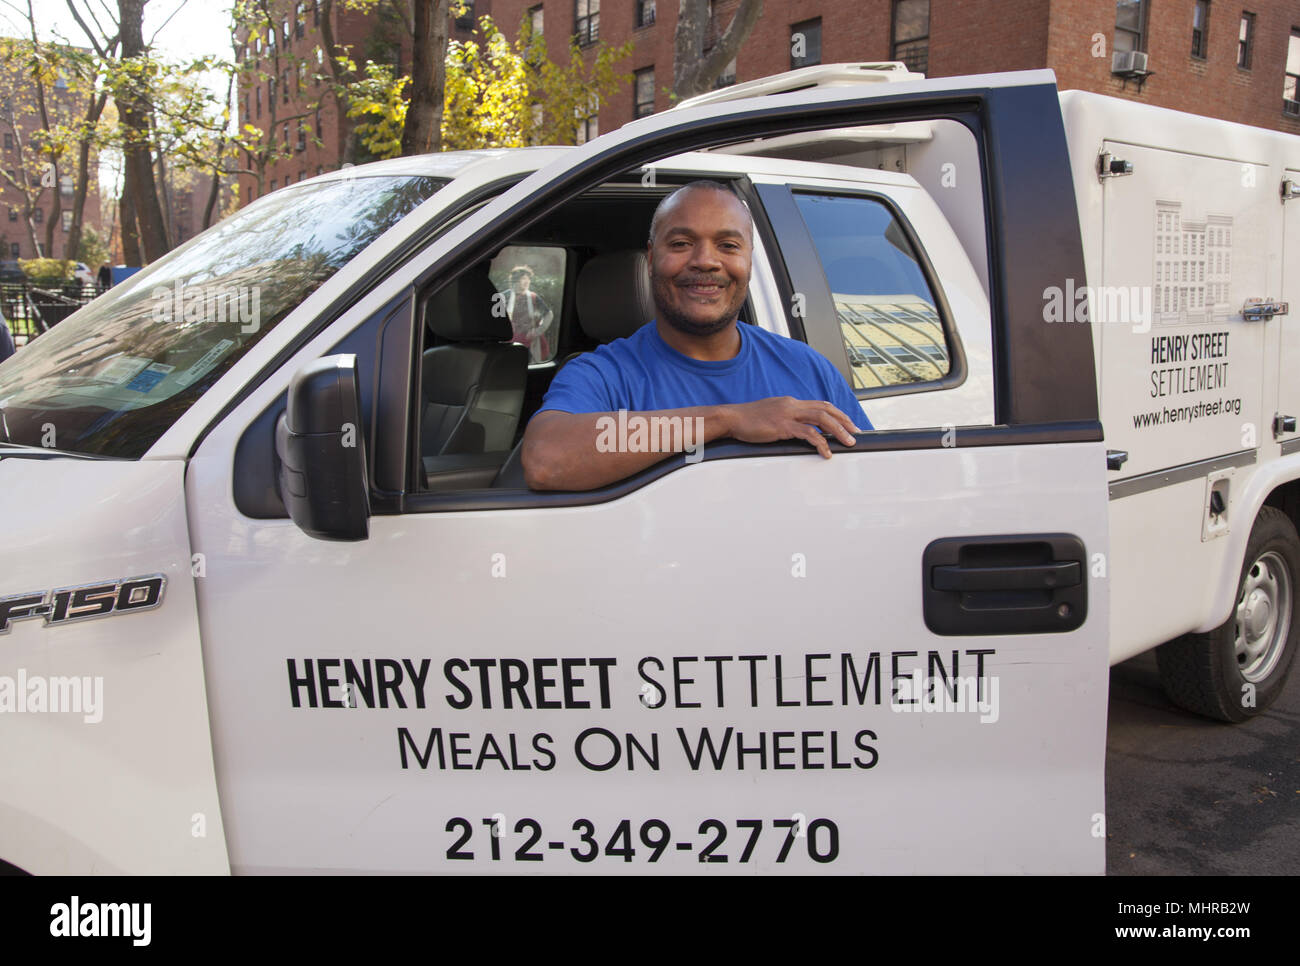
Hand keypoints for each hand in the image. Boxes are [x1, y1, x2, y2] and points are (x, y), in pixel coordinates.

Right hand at [723, 397, 859, 458]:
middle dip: (844, 421)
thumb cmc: (748, 421)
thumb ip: (786, 420)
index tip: (848, 424)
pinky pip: (807, 433)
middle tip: (856, 433)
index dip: (837, 414)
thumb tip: (798, 430)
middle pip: (826, 409)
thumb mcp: (771, 415)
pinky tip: (826, 452)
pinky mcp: (782, 426)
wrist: (731, 418)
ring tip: (849, 443)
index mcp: (791, 403)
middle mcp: (792, 405)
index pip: (820, 405)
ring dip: (838, 431)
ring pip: (821, 419)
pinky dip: (821, 443)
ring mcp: (788, 414)